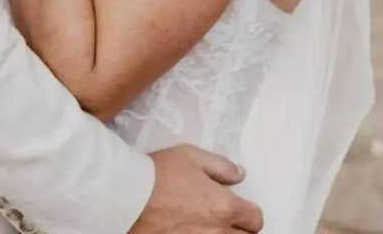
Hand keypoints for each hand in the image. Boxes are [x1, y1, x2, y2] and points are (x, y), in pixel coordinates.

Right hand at [131, 146, 262, 233]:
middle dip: (241, 229)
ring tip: (209, 226)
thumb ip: (220, 166)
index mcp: (224, 206)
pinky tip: (194, 231)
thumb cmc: (159, 173)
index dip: (249, 211)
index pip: (255, 219)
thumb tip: (241, 174)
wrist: (128, 198)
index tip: (239, 206)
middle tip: (226, 219)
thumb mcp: (190, 155)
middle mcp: (217, 233)